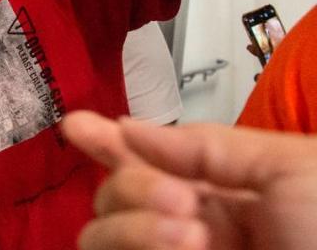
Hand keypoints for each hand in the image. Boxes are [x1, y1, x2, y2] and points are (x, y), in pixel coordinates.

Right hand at [62, 110, 316, 249]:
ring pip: (100, 237)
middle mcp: (189, 230)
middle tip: (184, 202)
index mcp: (223, 194)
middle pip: (111, 196)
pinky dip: (133, 245)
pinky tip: (180, 248)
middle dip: (130, 186)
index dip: (107, 142)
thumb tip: (128, 129)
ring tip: (192, 235)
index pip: (146, 161)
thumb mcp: (287, 167)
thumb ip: (202, 146)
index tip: (76, 126)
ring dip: (131, 224)